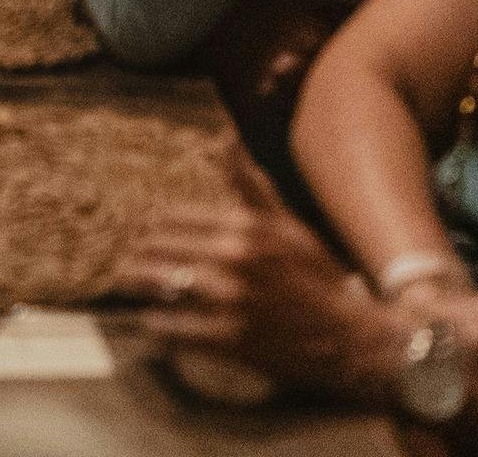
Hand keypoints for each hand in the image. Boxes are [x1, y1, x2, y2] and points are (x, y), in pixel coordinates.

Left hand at [125, 158, 405, 406]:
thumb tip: (226, 138)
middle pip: (159, 249)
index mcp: (244, 227)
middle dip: (140, 253)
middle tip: (128, 258)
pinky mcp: (227, 339)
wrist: (349, 336)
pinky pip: (172, 328)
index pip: (172, 217)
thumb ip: (250, 184)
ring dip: (139, 284)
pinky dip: (157, 324)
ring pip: (159, 285)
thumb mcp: (287, 224)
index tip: (143, 231)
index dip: (153, 225)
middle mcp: (232, 260)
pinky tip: (153, 320)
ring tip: (130, 284)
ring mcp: (228, 301)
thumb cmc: (317, 276)